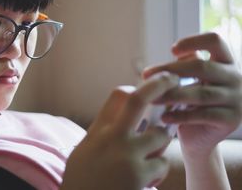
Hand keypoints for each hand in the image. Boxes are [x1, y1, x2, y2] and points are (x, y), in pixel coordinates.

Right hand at [61, 72, 178, 189]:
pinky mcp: (139, 175)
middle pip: (138, 100)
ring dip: (160, 144)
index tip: (147, 88)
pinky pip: (162, 163)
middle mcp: (112, 137)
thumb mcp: (86, 148)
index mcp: (98, 129)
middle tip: (173, 78)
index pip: (118, 96)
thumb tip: (121, 116)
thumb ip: (104, 132)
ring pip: (160, 136)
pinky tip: (145, 178)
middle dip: (159, 85)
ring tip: (148, 156)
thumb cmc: (83, 177)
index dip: (136, 89)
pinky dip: (158, 170)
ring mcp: (126, 155)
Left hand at [143, 33, 241, 156]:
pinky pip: (202, 115)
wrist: (200, 136)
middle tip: (146, 76)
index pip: (215, 40)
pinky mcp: (231, 120)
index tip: (172, 49)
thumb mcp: (188, 80)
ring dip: (172, 95)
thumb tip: (169, 59)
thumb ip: (183, 66)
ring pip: (200, 93)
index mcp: (225, 62)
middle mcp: (235, 77)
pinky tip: (164, 117)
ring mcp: (236, 99)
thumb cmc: (190, 102)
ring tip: (152, 99)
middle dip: (171, 70)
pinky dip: (180, 116)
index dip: (193, 41)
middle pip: (202, 67)